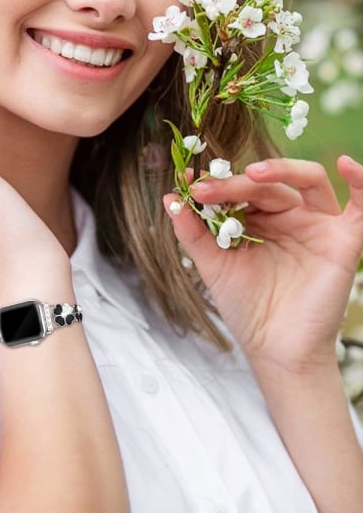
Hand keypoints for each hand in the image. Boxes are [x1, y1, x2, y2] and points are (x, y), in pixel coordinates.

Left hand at [164, 156, 362, 373]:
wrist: (274, 348)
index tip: (186, 181)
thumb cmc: (246, 308)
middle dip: (234, 185)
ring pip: (308, 181)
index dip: (216, 185)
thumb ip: (193, 233)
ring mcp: (316, 226)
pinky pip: (361, 205)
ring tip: (254, 173)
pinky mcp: (343, 240)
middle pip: (266, 186)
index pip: (239, 191)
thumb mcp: (213, 266)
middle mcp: (287, 218)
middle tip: (206, 189)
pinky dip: (361, 181)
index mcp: (257, 221)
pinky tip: (347, 164)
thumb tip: (168, 199)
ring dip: (283, 170)